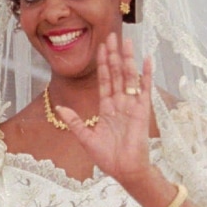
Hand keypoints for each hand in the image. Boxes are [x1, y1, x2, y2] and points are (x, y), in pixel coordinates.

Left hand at [55, 33, 152, 183]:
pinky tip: (146, 60)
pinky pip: (144, 89)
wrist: (124, 170)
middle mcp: (120, 103)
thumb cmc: (107, 157)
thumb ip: (74, 121)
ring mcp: (132, 105)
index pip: (104, 80)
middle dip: (113, 55)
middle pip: (117, 73)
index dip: (102, 63)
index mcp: (107, 108)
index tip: (101, 46)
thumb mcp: (85, 137)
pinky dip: (146, 75)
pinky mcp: (142, 111)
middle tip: (112, 35)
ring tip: (126, 41)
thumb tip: (60, 107)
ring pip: (129, 77)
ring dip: (127, 59)